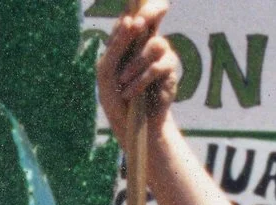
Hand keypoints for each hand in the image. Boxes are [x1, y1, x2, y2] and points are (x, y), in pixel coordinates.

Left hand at [97, 0, 177, 133]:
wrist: (129, 122)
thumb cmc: (114, 95)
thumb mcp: (107, 70)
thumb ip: (117, 45)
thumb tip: (131, 19)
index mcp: (129, 37)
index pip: (136, 11)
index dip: (140, 5)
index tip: (133, 14)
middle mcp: (147, 40)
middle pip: (156, 11)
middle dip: (150, 12)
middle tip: (139, 23)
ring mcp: (161, 53)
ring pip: (155, 43)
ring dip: (135, 64)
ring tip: (123, 82)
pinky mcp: (169, 70)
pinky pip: (158, 66)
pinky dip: (141, 80)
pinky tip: (131, 93)